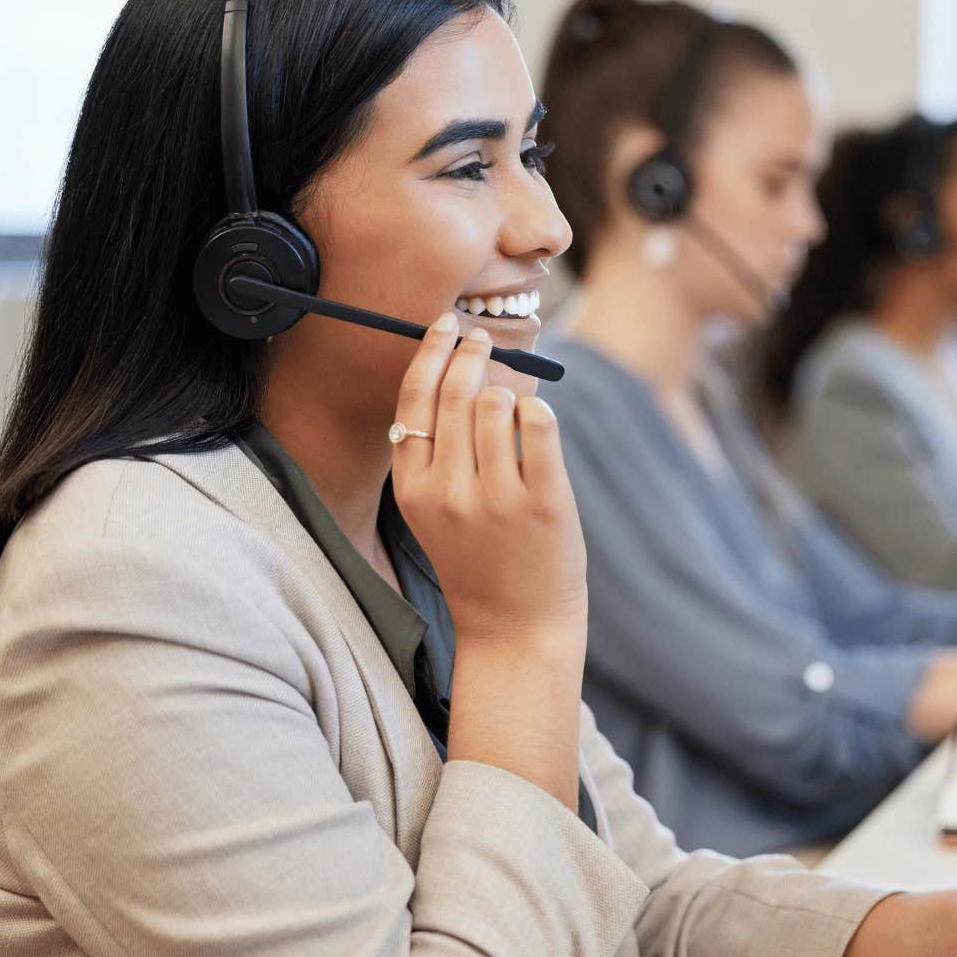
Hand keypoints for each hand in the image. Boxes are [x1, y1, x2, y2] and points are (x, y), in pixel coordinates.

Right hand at [390, 314, 586, 643]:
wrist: (515, 629)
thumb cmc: (479, 563)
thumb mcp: (435, 513)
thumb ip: (439, 456)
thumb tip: (461, 376)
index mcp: (413, 490)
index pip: (413, 402)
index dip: (430, 355)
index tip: (445, 326)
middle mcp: (449, 492)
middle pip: (455, 394)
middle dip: (470, 354)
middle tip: (482, 339)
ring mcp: (496, 499)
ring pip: (497, 404)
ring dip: (507, 386)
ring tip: (513, 391)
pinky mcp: (543, 504)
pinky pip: (540, 427)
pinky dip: (539, 409)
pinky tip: (537, 413)